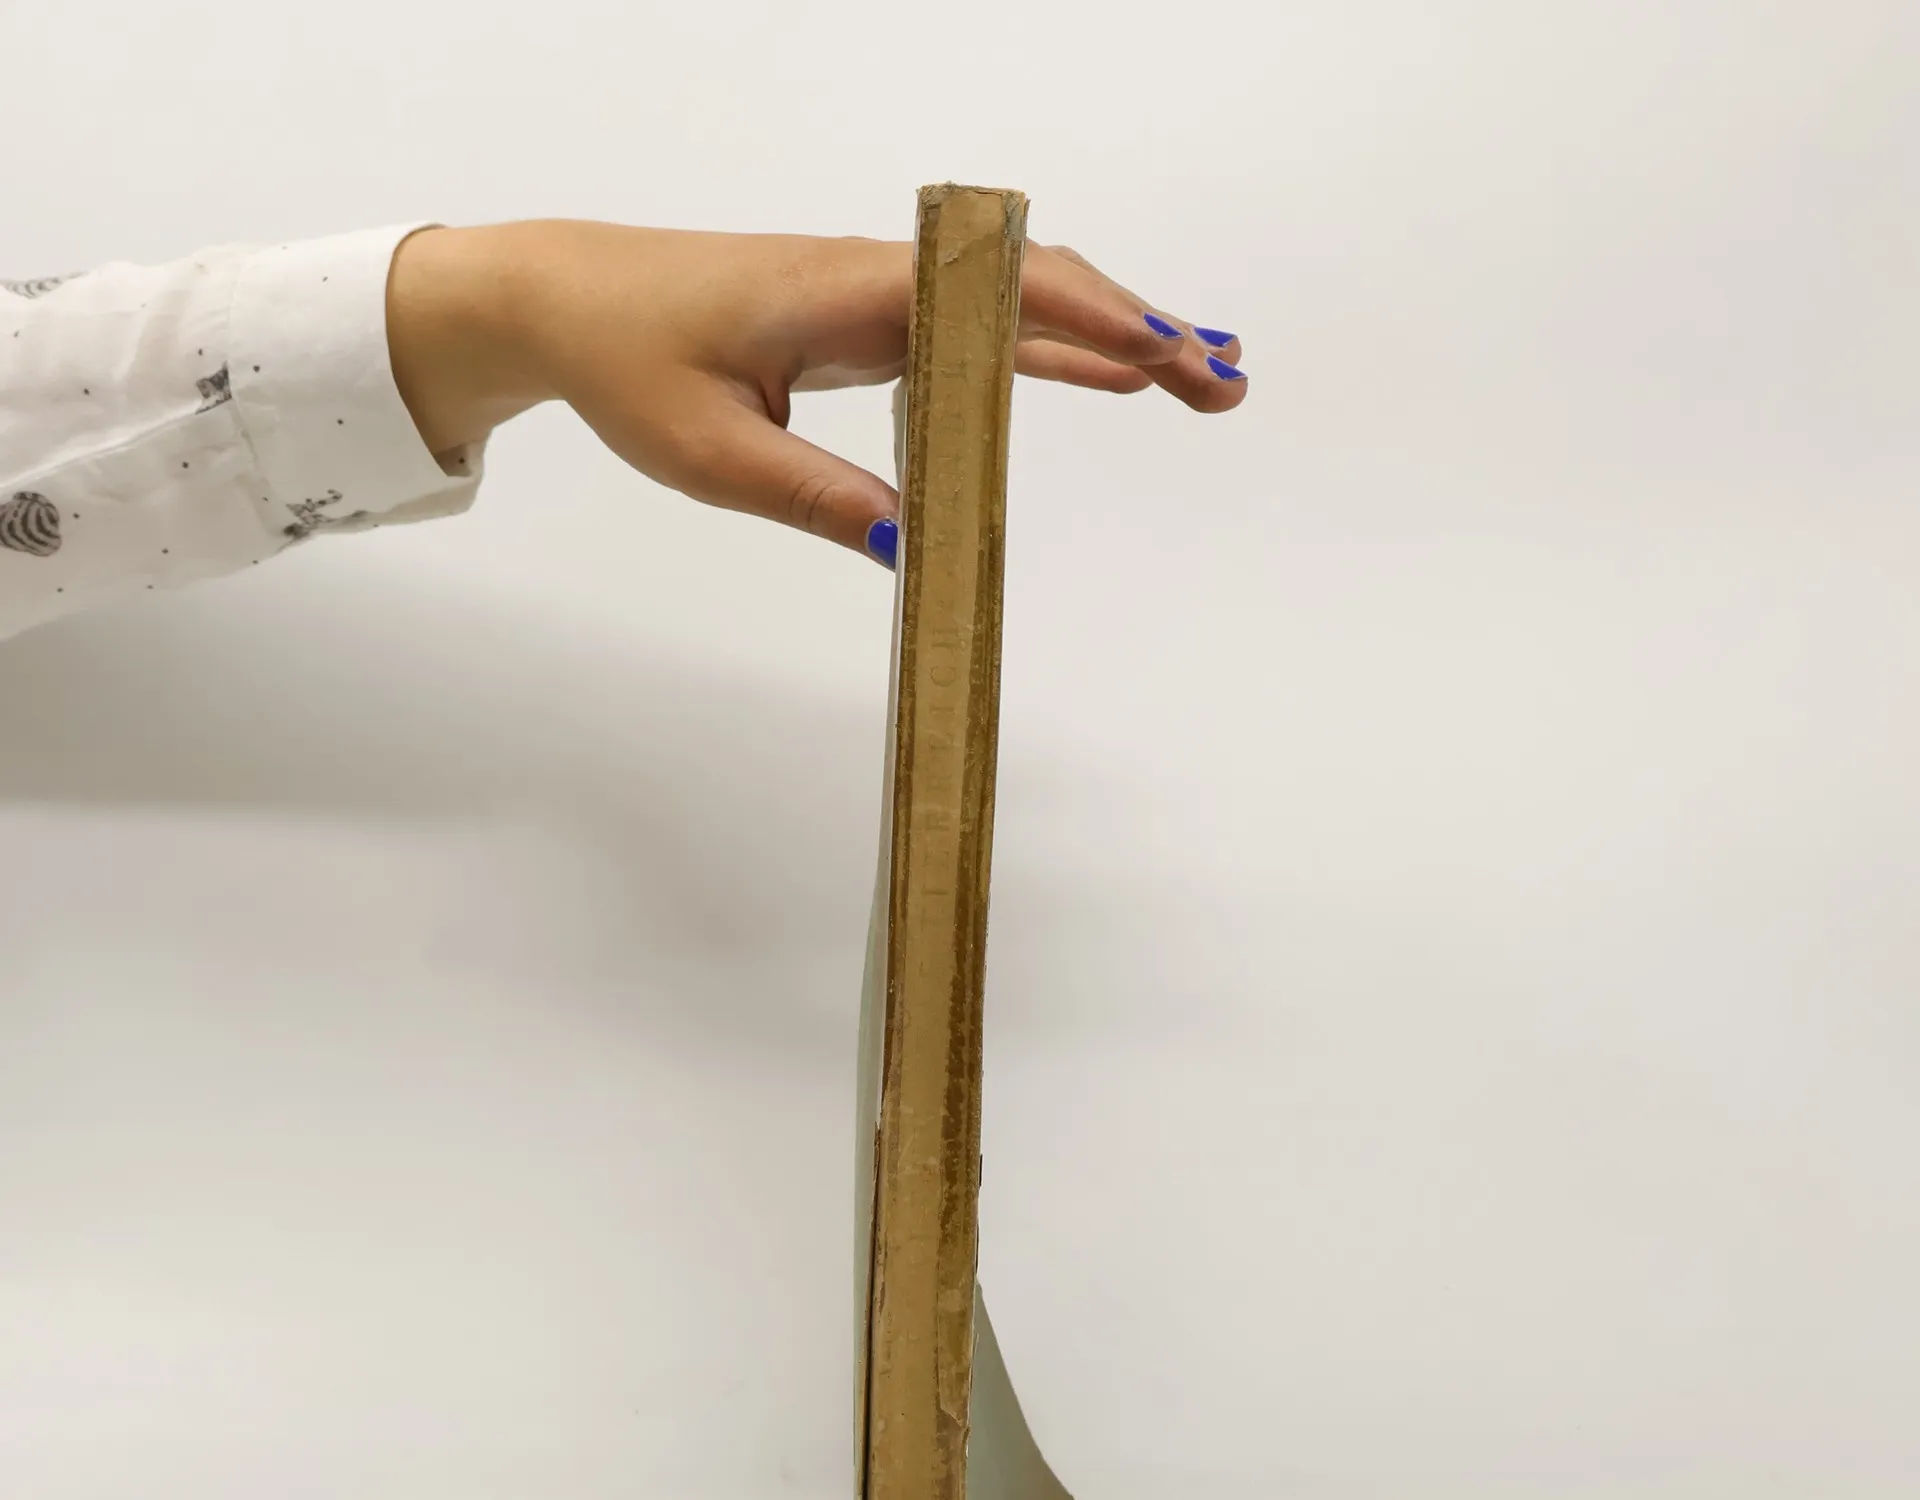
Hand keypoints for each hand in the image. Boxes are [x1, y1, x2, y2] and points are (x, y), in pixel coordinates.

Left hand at [387, 220, 1246, 564]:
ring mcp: (884, 302)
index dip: (1093, 322)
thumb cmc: (629, 360)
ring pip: (1023, 310)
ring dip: (1115, 339)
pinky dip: (1053, 355)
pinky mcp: (873, 326)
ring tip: (1203, 377)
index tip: (1168, 355)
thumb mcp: (712, 454)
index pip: (1000, 297)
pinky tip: (1108, 379)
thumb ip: (816, 497)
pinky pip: (983, 334)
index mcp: (851, 296)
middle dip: (1140, 329)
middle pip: (1040, 292)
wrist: (566, 300)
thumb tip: (910, 553)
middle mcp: (882, 284)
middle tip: (1225, 379)